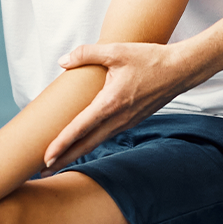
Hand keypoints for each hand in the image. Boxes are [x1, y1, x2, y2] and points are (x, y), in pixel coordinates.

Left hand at [43, 42, 214, 171]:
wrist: (181, 70)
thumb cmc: (150, 59)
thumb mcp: (116, 51)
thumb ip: (86, 54)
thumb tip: (62, 61)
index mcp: (110, 104)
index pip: (79, 129)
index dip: (60, 145)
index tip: (45, 158)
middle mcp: (118, 119)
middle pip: (85, 145)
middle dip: (63, 160)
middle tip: (41, 172)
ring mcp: (126, 122)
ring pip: (96, 142)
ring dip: (76, 153)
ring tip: (57, 162)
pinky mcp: (132, 120)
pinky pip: (107, 136)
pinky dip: (91, 143)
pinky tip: (82, 144)